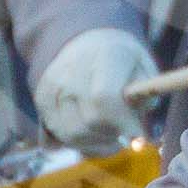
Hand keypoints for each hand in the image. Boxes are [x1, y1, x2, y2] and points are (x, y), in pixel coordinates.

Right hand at [36, 28, 156, 154]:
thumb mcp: (145, 73)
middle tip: (122, 133)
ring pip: (71, 134)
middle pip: (89, 122)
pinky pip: (56, 135)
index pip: (104, 99)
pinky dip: (76, 141)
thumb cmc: (125, 65)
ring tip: (107, 132)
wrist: (91, 44)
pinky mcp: (42, 96)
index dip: (121, 123)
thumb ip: (143, 101)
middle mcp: (74, 66)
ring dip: (94, 143)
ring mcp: (54, 81)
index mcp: (107, 54)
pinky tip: (89, 129)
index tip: (136, 133)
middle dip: (111, 136)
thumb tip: (135, 138)